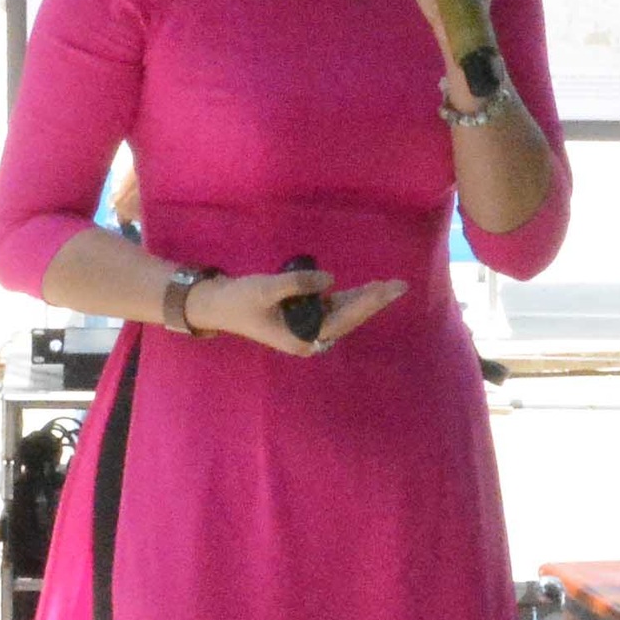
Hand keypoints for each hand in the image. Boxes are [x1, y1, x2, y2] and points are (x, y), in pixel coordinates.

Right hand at [199, 262, 404, 358]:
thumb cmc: (239, 300)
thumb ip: (298, 284)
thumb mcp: (266, 289)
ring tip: (389, 286)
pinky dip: (350, 297)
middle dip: (374, 302)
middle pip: (349, 318)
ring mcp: (308, 327)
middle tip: (400, 286)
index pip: (342, 319)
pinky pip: (334, 307)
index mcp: (302, 339)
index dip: (367, 303)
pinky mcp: (304, 316)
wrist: (218, 304)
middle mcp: (310, 337)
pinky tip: (367, 289)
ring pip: (344, 313)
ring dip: (365, 299)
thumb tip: (329, 281)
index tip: (387, 290)